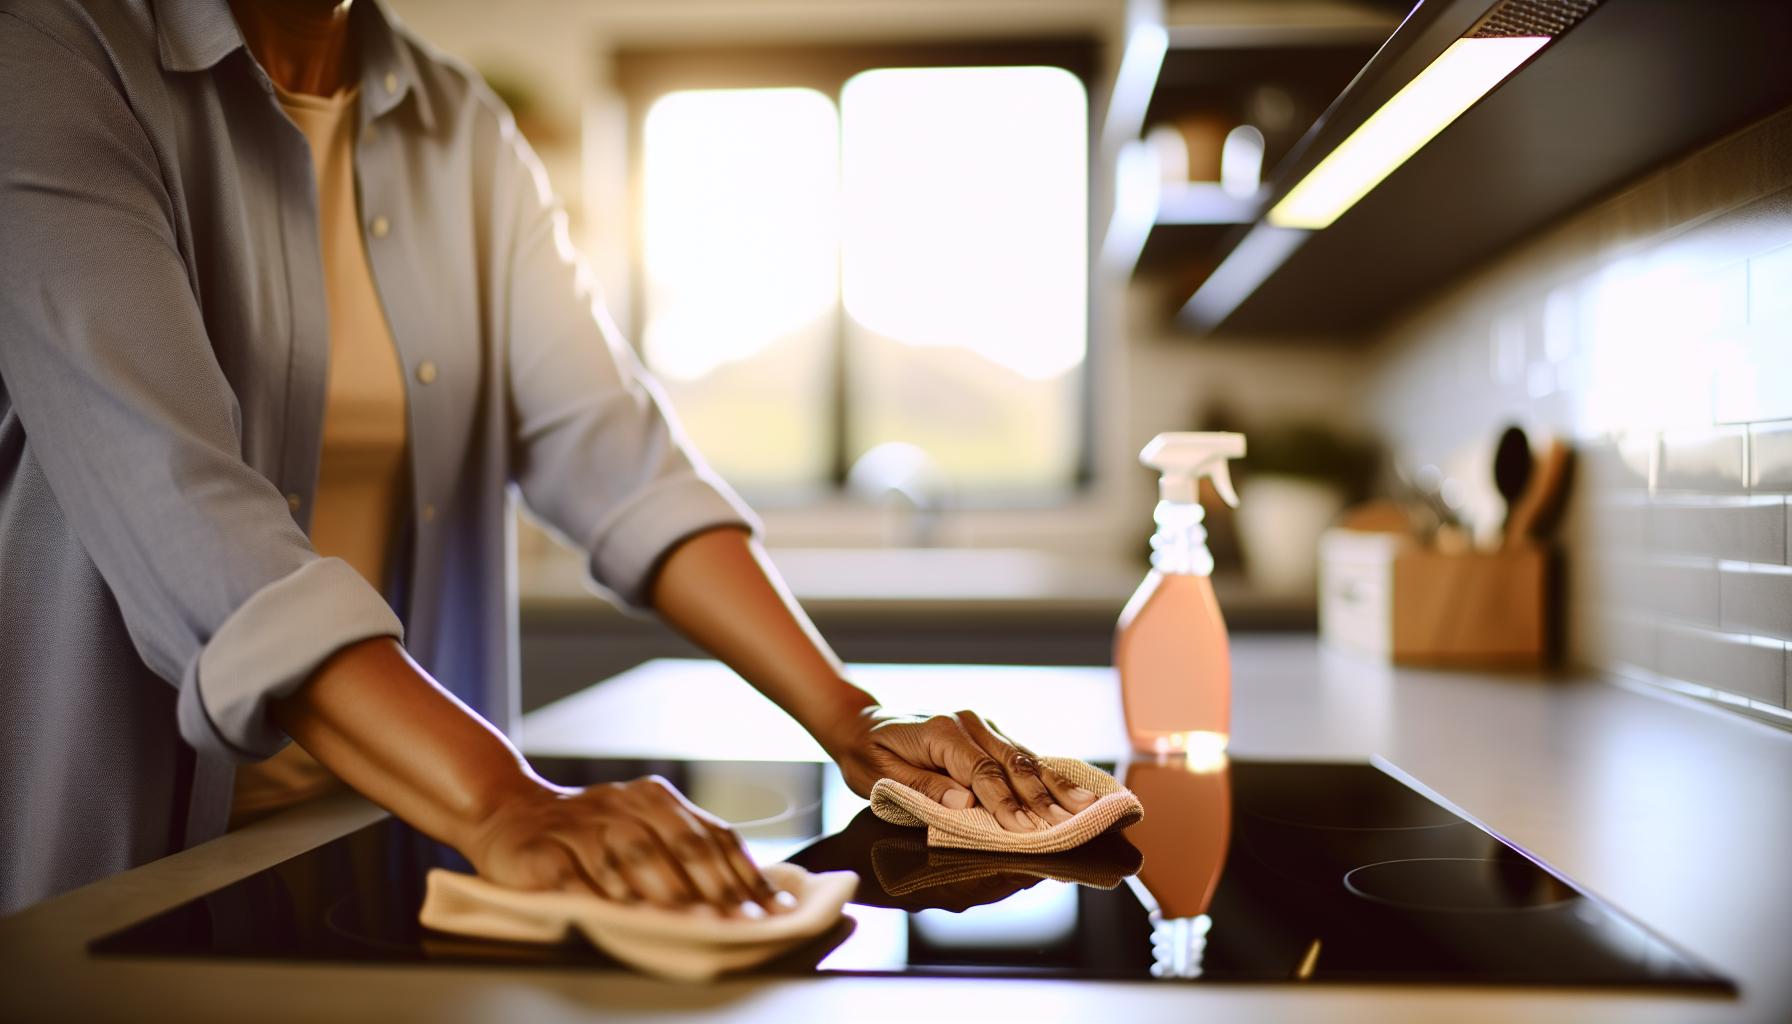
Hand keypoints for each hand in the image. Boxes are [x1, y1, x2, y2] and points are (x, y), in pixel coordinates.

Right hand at [462, 775, 789, 914]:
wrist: (508, 815)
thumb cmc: (588, 835)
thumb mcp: (640, 830)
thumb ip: (689, 852)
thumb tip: (753, 895)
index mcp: (655, 798)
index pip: (711, 835)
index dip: (742, 874)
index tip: (768, 910)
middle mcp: (623, 805)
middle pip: (677, 843)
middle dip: (712, 886)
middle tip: (735, 922)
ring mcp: (582, 824)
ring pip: (629, 854)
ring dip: (661, 889)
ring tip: (688, 921)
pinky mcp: (543, 850)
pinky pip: (575, 873)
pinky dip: (598, 893)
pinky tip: (618, 913)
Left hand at [827, 707, 1098, 832]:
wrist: (862, 723)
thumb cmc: (867, 754)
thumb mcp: (879, 775)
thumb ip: (922, 787)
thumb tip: (963, 803)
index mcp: (942, 732)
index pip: (982, 772)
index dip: (1006, 803)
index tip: (1026, 830)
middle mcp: (968, 723)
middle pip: (1013, 763)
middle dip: (1042, 797)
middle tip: (1069, 825)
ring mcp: (982, 725)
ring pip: (1025, 757)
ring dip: (1055, 785)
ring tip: (1086, 808)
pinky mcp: (989, 733)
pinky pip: (1022, 755)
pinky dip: (1047, 775)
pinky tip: (1070, 790)